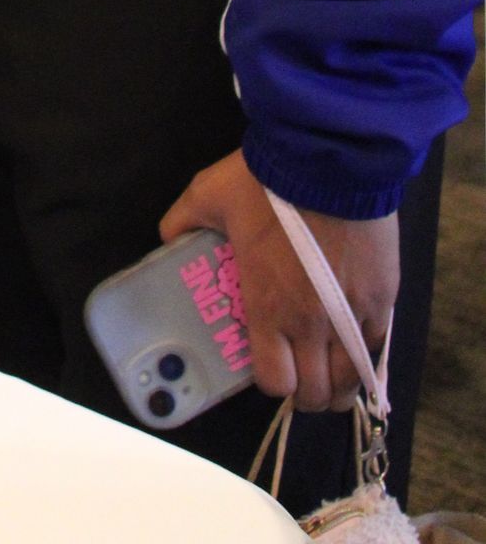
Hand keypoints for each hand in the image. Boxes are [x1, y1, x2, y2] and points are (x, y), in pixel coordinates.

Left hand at [160, 150, 397, 411]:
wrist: (328, 158)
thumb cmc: (266, 181)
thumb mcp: (209, 195)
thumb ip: (184, 222)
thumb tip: (167, 237)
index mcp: (268, 307)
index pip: (273, 380)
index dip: (270, 381)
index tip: (268, 366)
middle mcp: (311, 323)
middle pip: (314, 392)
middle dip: (304, 392)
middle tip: (298, 375)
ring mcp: (352, 314)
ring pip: (350, 380)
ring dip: (337, 385)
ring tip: (329, 374)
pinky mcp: (383, 297)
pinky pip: (376, 347)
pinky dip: (364, 355)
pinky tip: (355, 347)